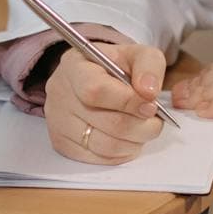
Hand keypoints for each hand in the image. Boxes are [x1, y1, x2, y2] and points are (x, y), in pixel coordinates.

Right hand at [44, 42, 166, 164]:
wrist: (89, 78)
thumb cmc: (113, 67)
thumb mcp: (135, 54)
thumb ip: (149, 66)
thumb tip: (149, 92)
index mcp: (74, 66)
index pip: (96, 91)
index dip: (129, 102)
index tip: (150, 105)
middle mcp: (59, 94)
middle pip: (108, 123)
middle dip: (142, 125)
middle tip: (154, 119)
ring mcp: (58, 122)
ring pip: (106, 146)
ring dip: (135, 141)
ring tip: (142, 128)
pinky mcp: (61, 144)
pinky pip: (100, 159)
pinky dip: (122, 153)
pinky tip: (127, 139)